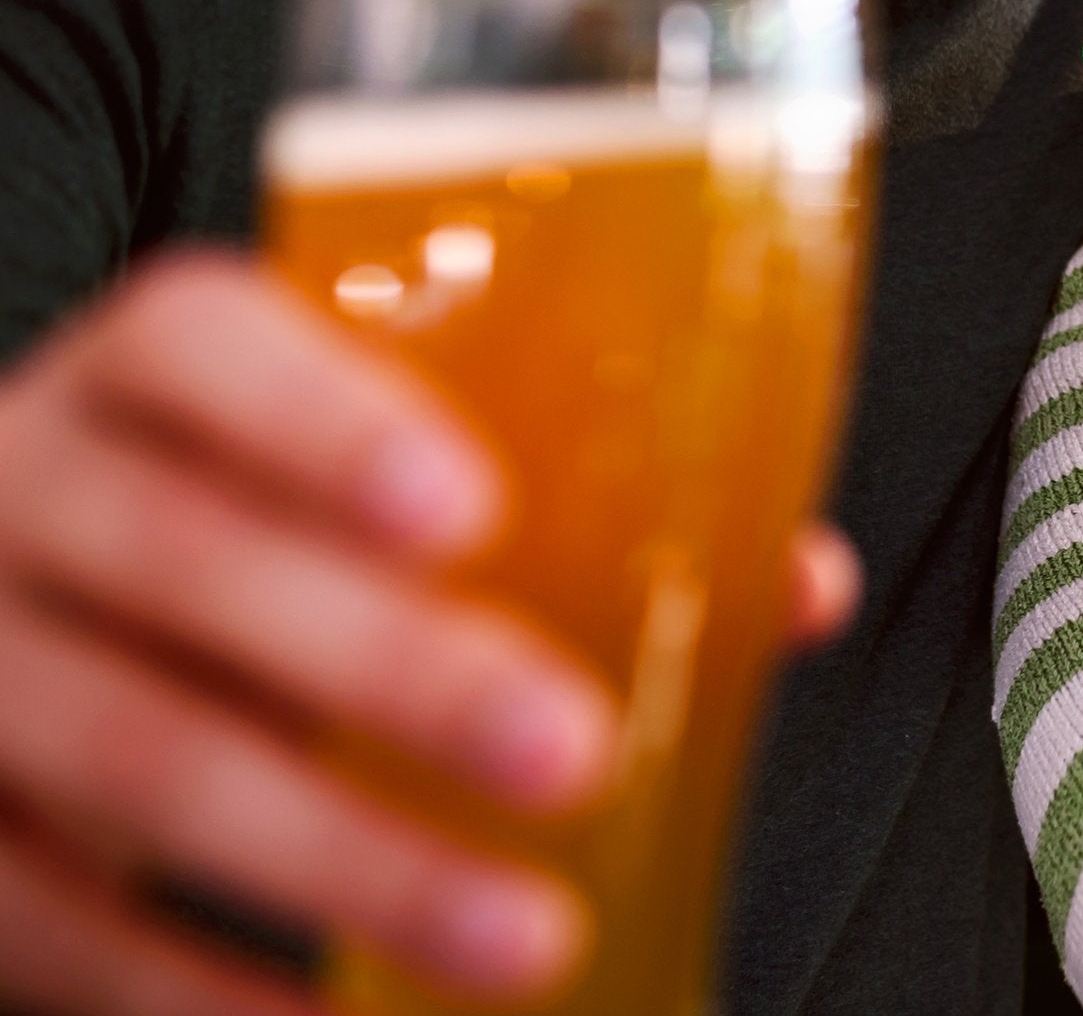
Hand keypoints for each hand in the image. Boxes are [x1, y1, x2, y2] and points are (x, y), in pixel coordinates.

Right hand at [0, 250, 859, 1015]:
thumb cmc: (241, 528)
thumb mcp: (356, 482)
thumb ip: (566, 508)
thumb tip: (791, 583)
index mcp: (149, 378)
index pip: (209, 346)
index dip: (332, 422)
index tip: (473, 513)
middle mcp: (29, 493)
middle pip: (195, 563)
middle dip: (393, 669)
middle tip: (568, 748)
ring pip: (142, 756)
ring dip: (347, 859)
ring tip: (523, 931)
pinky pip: (53, 917)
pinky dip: (200, 989)